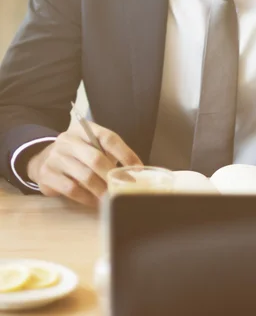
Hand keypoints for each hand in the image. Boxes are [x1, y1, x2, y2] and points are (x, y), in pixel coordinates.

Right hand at [26, 118, 142, 207]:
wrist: (42, 160)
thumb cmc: (77, 154)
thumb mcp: (91, 146)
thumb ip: (108, 153)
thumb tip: (135, 170)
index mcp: (84, 129)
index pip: (109, 138)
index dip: (126, 153)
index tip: (138, 168)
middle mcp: (68, 140)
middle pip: (96, 158)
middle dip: (113, 175)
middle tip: (125, 187)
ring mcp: (55, 157)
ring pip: (85, 176)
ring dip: (101, 189)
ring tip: (112, 198)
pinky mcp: (47, 174)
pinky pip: (71, 189)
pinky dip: (86, 198)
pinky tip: (95, 202)